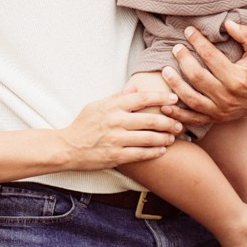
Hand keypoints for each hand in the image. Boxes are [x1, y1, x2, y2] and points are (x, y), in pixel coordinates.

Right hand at [59, 83, 183, 170]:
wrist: (67, 148)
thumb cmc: (83, 125)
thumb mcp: (97, 105)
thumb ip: (117, 98)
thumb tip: (135, 89)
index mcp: (112, 107)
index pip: (142, 98)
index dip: (160, 97)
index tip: (173, 98)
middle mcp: (116, 122)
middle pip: (150, 119)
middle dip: (169, 121)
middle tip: (179, 123)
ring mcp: (116, 140)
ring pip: (149, 138)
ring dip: (165, 138)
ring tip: (173, 137)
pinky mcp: (116, 156)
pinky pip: (141, 154)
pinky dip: (154, 152)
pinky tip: (162, 151)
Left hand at [160, 21, 246, 126]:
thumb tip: (228, 24)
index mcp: (238, 78)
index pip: (211, 57)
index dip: (197, 42)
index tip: (189, 31)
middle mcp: (227, 96)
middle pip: (197, 77)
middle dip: (183, 60)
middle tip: (176, 48)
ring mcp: (220, 109)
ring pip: (191, 98)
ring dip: (175, 84)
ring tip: (165, 70)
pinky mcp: (215, 118)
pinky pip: (193, 119)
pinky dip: (177, 114)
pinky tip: (165, 105)